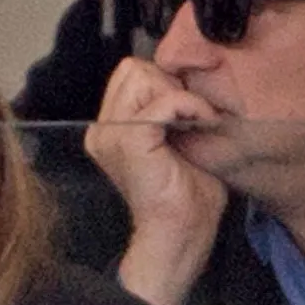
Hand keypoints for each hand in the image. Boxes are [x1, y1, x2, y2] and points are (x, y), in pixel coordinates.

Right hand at [84, 57, 226, 304]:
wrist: (182, 235)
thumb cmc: (186, 198)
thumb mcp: (179, 142)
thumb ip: (174, 110)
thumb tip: (191, 79)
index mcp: (110, 130)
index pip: (131, 75)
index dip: (164, 84)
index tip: (189, 114)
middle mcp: (102, 130)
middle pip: (133, 69)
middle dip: (168, 85)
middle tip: (191, 118)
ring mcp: (110, 134)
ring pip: (143, 76)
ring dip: (179, 95)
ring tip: (195, 123)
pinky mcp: (128, 140)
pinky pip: (164, 99)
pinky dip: (189, 107)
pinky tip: (202, 127)